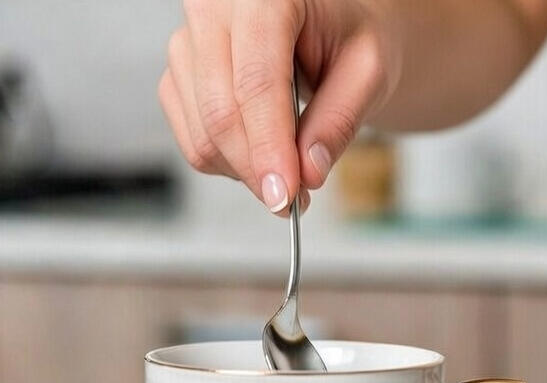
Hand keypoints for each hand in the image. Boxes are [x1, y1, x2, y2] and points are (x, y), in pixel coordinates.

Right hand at [158, 0, 400, 213]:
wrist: (326, 27)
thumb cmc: (347, 37)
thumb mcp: (368, 70)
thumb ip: (339, 121)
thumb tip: (307, 172)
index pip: (256, 81)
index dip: (269, 146)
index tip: (286, 195)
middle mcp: (213, 10)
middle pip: (220, 111)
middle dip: (257, 169)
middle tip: (293, 200)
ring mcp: (187, 43)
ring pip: (202, 133)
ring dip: (245, 169)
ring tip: (287, 166)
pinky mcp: (178, 77)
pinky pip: (193, 140)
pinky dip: (228, 163)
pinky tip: (260, 151)